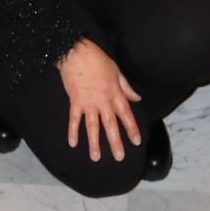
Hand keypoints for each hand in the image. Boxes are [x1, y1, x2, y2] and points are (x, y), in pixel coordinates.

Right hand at [59, 39, 140, 161]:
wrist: (76, 52)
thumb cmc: (97, 59)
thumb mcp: (116, 70)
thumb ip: (126, 87)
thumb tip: (136, 98)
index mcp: (115, 93)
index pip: (125, 114)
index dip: (131, 128)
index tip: (136, 141)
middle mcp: (103, 101)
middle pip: (110, 124)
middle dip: (115, 141)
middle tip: (119, 157)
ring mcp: (88, 102)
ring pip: (93, 126)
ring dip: (94, 142)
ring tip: (96, 157)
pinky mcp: (75, 101)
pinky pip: (74, 119)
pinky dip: (73, 131)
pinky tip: (73, 144)